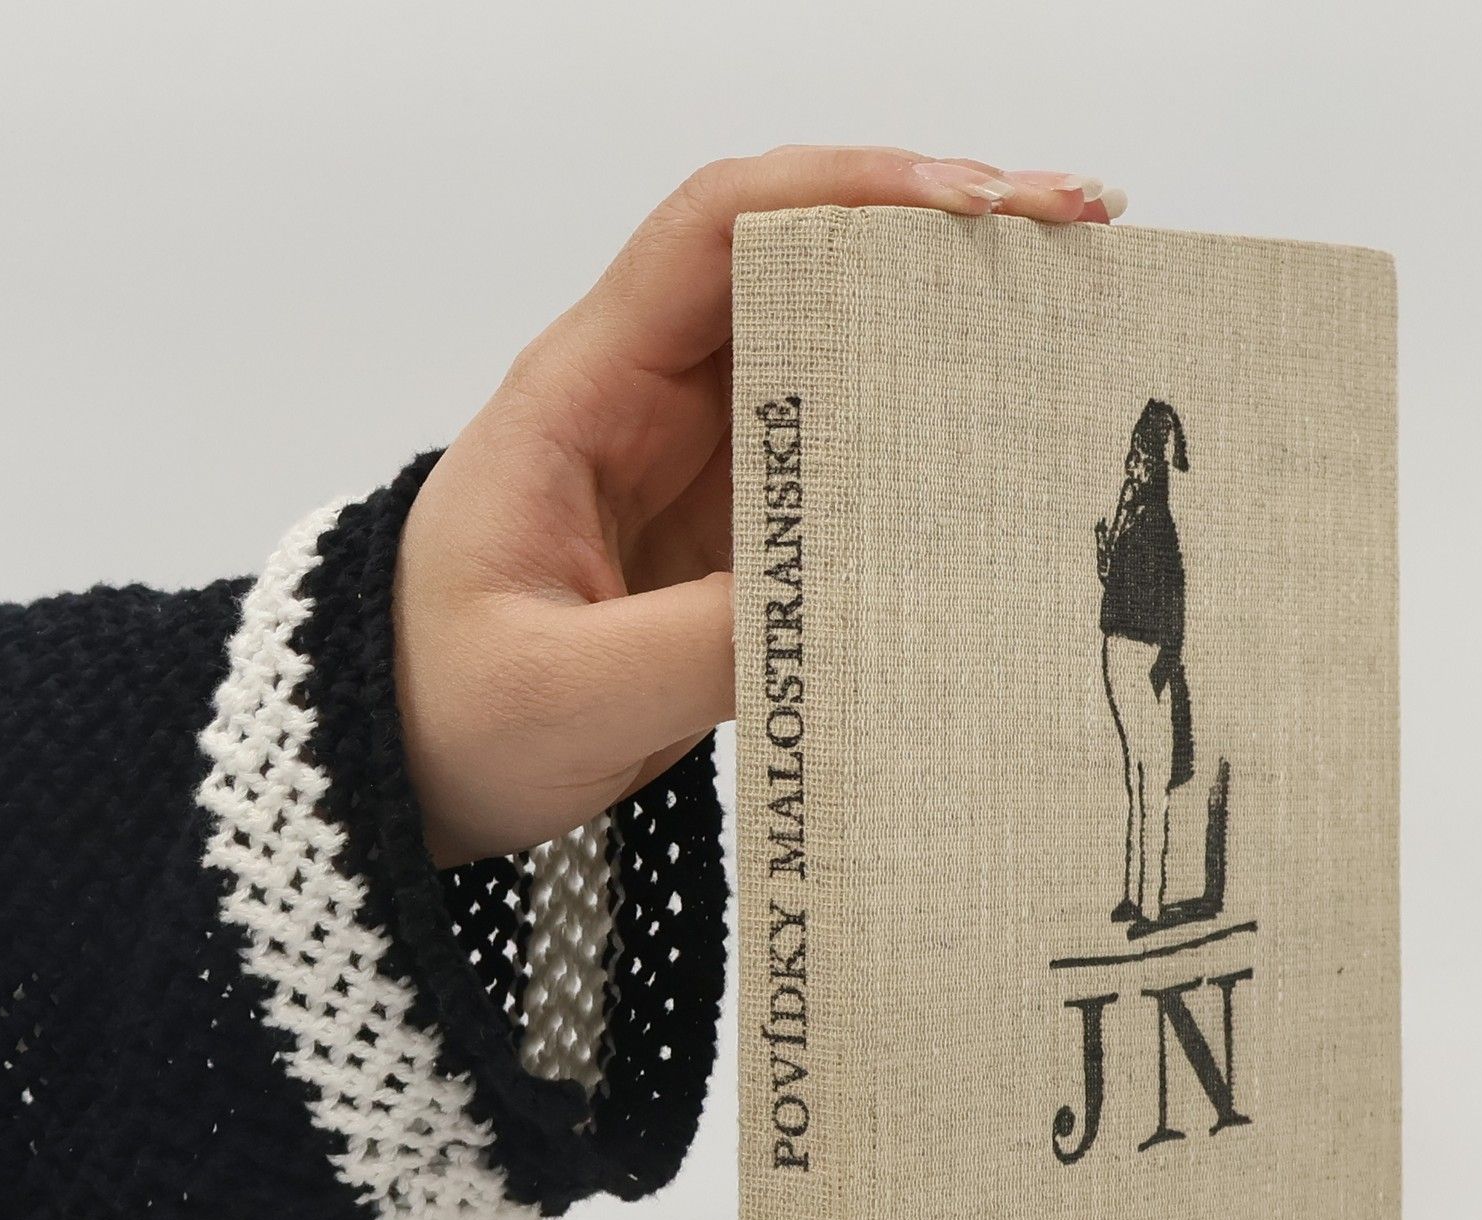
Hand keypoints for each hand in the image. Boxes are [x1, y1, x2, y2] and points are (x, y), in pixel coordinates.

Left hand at [393, 146, 1125, 865]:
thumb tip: (854, 599)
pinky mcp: (732, 529)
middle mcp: (647, 401)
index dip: (845, 191)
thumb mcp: (566, 690)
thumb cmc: (444, 710)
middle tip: (1074, 239)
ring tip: (1072, 324)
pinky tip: (1002, 450)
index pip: (714, 229)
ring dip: (945, 332)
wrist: (407, 767)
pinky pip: (839, 460)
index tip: (972, 207)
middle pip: (799, 262)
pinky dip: (922, 443)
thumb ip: (704, 645)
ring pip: (833, 354)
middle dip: (936, 235)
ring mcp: (698, 462)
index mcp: (581, 394)